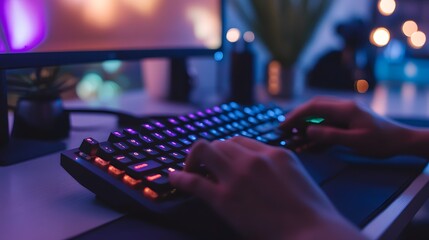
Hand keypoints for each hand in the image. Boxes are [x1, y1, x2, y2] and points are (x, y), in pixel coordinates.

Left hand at [169, 137, 363, 238]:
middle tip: (205, 165)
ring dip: (195, 158)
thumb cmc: (312, 214)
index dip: (228, 149)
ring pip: (206, 151)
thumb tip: (264, 171)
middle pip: (222, 144)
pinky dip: (181, 177)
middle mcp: (254, 159)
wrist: (314, 234)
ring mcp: (238, 177)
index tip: (222, 158)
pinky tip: (174, 177)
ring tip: (190, 168)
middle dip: (211, 153)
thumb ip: (278, 168)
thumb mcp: (298, 178)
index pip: (241, 141)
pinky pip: (194, 181)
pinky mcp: (224, 198)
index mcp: (275, 153)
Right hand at [280, 96, 412, 156]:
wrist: (401, 141)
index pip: (313, 107)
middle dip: (297, 117)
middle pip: (314, 107)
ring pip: (319, 114)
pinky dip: (315, 128)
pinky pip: (327, 121)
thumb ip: (330, 135)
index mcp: (345, 108)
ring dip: (305, 123)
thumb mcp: (355, 141)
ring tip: (292, 133)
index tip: (283, 125)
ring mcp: (345, 112)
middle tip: (283, 128)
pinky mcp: (347, 119)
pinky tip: (308, 137)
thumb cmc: (381, 142)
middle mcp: (343, 106)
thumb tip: (308, 130)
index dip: (296, 115)